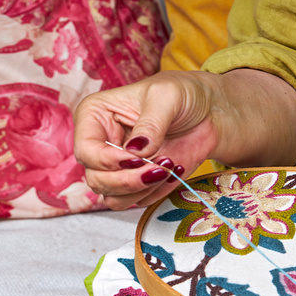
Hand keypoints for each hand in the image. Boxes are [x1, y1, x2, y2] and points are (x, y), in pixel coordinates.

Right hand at [73, 71, 220, 209]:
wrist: (210, 112)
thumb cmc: (183, 94)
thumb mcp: (167, 96)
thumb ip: (150, 123)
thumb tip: (135, 151)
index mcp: (95, 116)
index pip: (86, 150)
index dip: (108, 160)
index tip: (137, 158)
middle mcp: (101, 145)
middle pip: (97, 180)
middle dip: (128, 180)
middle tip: (159, 167)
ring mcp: (119, 167)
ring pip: (113, 198)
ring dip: (142, 190)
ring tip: (168, 166)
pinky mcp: (138, 183)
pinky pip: (138, 201)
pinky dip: (158, 192)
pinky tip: (175, 170)